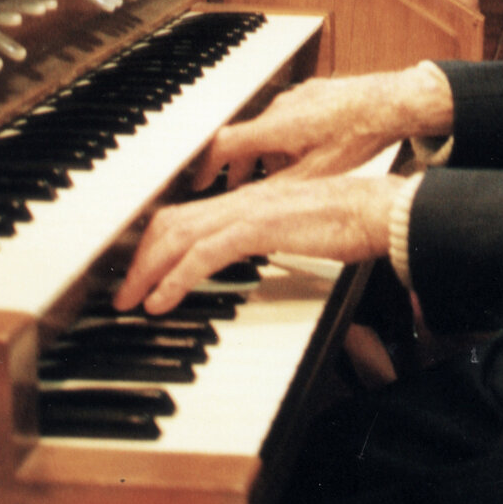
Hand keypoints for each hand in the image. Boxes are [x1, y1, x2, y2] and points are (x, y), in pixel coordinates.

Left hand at [113, 173, 404, 314]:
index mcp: (247, 201)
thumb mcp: (295, 232)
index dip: (154, 243)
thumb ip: (267, 240)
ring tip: (132, 301)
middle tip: (124, 294)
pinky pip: (204, 255)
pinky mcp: (258, 229)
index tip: (140, 273)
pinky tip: (162, 302)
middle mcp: (240, 201)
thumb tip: (245, 258)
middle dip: (139, 260)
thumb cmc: (349, 222)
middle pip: (169, 222)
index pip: (185, 215)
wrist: (378, 211)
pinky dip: (176, 279)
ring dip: (148, 272)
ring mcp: (248, 212)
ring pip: (178, 236)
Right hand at [191, 63, 453, 191]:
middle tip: (234, 187)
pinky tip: (303, 155)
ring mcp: (297, 97)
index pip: (224, 144)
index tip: (200, 182)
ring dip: (264, 153)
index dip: (207, 166)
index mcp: (275, 127)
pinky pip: (288, 119)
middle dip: (237, 165)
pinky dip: (284, 140)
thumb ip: (281, 188)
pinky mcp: (314, 94)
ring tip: (274, 177)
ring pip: (267, 129)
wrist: (392, 101)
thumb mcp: (318, 173)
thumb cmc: (360, 134)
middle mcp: (281, 108)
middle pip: (244, 138)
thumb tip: (256, 206)